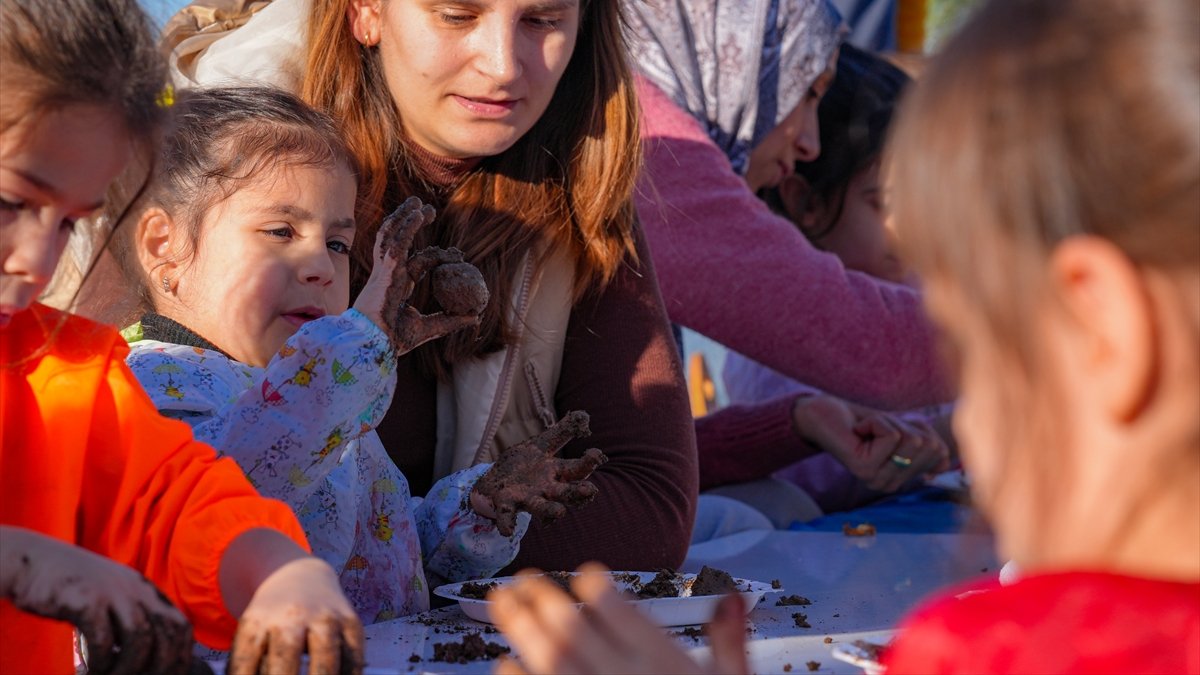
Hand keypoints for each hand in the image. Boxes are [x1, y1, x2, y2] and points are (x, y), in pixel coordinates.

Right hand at [0, 526, 193, 674]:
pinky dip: (100, 663)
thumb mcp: (112, 596)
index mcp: (146, 589)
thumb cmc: (73, 588)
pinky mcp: (85, 600)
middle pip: (166, 634)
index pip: (180, 626)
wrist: (30, 560)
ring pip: (139, 639)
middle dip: (159, 667)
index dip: (180, 657)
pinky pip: (103, 640)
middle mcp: (135, 588)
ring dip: (128, 669)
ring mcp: (111, 591)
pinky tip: (89, 670)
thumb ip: (133, 618)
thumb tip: (152, 658)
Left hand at [227, 557, 362, 674]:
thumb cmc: (271, 618)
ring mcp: (324, 617)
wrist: (300, 574)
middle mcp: (292, 615)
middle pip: (285, 657)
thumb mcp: (252, 633)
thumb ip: (248, 664)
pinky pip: (353, 657)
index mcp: (258, 620)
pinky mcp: (351, 622)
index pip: (246, 661)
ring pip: (325, 657)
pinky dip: (348, 674)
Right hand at [353, 196, 487, 352]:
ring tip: (418, 202)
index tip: (457, 254)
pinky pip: (397, 243)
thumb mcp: (429, 328)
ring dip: (405, 217)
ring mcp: (385, 271)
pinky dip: (407, 227)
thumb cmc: (393, 339)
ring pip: (392, 236)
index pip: (418, 262)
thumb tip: (475, 317)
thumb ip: (451, 321)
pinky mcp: (385, 270)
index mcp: (398, 286)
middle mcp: (390, 274)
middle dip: (412, 223)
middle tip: (428, 209)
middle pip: (400, 241)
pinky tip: (417, 214)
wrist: (374, 344)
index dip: (436, 255)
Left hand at [470, 411, 607, 536]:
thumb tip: (585, 416)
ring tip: (560, 513)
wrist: (495, 480)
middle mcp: (546, 489)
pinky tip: (507, 530)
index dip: (588, 463)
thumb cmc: (524, 464)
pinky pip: (507, 516)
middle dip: (578, 493)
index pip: (577, 470)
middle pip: (566, 492)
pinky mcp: (506, 504)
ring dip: (551, 511)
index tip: (597, 454)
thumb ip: (563, 432)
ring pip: (542, 507)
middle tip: (590, 490)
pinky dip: (507, 523)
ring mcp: (527, 498)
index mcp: (557, 473)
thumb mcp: (542, 444)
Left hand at [488, 563, 747, 674]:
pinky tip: (506, 665)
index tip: (586, 576)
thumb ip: (729, 645)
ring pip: (549, 656)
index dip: (596, 586)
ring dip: (520, 627)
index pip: (617, 609)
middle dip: (542, 596)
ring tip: (501, 602)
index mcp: (662, 662)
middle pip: (572, 626)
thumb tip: (732, 602)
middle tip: (521, 579)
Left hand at [791, 395, 950, 492]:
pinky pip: (891, 435)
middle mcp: (890, 485)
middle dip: (904, 426)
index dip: (920, 429)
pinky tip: (858, 431)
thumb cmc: (865, 422)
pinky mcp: (864, 468)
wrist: (826, 415)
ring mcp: (877, 479)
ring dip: (889, 423)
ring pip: (910, 439)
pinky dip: (876, 422)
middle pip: (926, 445)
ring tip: (868, 430)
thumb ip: (928, 445)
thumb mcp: (906, 431)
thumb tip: (943, 463)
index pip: (938, 451)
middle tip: (878, 430)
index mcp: (902, 479)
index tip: (893, 431)